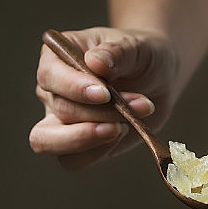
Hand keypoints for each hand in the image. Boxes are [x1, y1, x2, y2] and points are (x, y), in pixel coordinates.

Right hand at [29, 27, 178, 169]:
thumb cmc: (142, 57)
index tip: (105, 94)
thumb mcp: (137, 47)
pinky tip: (122, 134)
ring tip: (125, 127)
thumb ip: (118, 52)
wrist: (158, 80)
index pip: (50, 75)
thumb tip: (95, 62)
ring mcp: (59, 121)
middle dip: (99, 114)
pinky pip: (73, 160)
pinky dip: (98, 152)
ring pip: (49, 142)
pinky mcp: (77, 145)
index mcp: (57, 57)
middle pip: (60, 110)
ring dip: (91, 139)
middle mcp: (52, 91)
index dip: (73, 87)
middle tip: (134, 108)